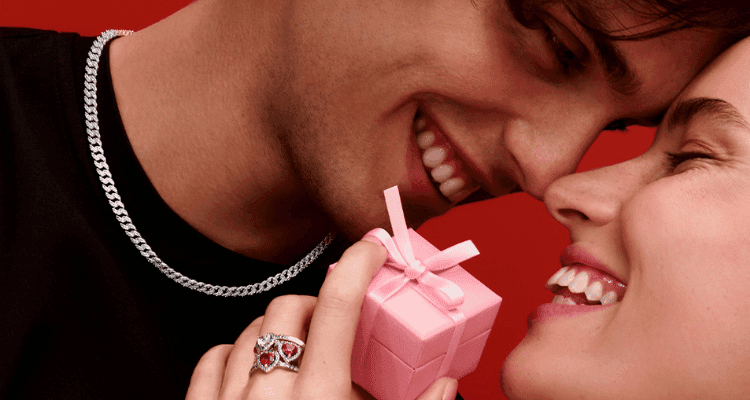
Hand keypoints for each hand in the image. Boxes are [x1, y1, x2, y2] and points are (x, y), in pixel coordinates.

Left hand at [186, 239, 458, 399]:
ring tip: (298, 349)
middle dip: (317, 303)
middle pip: (291, 309)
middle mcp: (271, 397)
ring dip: (278, 327)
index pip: (340, 309)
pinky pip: (211, 360)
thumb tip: (445, 386)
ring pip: (250, 330)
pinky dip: (233, 353)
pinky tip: (252, 369)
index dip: (357, 268)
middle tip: (335, 321)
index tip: (369, 252)